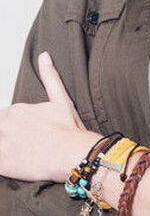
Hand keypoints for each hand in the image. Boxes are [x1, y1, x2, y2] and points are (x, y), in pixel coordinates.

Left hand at [0, 51, 101, 182]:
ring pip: (0, 142)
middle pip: (1, 130)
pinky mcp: (0, 164)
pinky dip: (5, 160)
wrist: (73, 154)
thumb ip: (50, 77)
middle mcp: (5, 124)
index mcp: (16, 109)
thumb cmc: (69, 129)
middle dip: (11, 137)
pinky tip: (17, 162)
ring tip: (24, 155)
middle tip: (29, 148)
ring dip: (8, 147)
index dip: (19, 129)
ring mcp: (1, 144)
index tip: (32, 135)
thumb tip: (44, 55)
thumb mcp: (62, 99)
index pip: (7, 120)